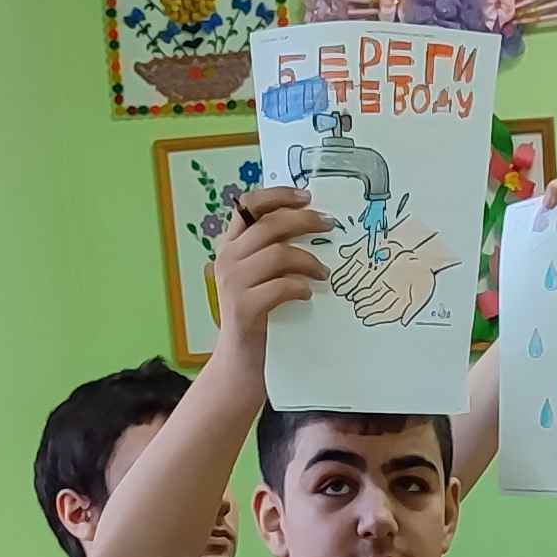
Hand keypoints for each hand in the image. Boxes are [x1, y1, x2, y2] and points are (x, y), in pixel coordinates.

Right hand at [213, 189, 332, 353]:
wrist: (241, 360)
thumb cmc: (260, 314)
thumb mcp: (262, 275)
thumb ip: (274, 249)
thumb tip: (313, 221)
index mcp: (229, 245)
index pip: (248, 205)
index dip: (278, 195)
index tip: (307, 197)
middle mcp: (226, 259)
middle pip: (269, 225)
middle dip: (304, 221)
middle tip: (330, 226)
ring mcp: (232, 283)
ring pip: (278, 254)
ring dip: (309, 260)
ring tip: (324, 273)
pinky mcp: (243, 308)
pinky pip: (280, 287)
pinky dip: (299, 288)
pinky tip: (308, 295)